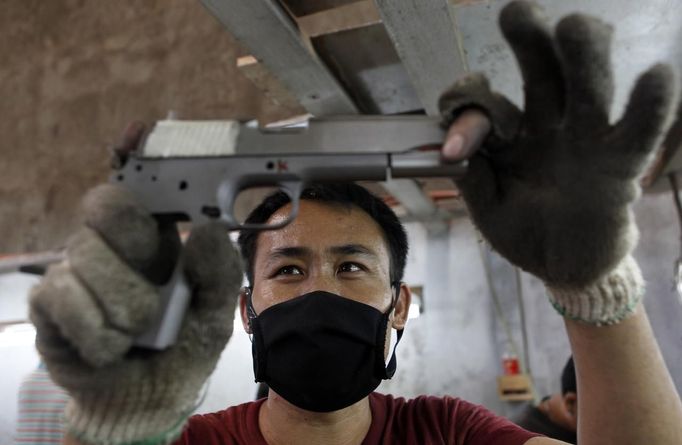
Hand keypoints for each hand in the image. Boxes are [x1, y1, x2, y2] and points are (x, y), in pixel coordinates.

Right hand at [29, 184, 242, 443]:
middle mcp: (112, 244)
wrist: (151, 400)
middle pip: (105, 205)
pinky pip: (63, 295)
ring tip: (137, 333)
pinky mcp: (49, 303)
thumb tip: (206, 227)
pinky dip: (97, 331)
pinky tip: (110, 347)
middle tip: (155, 293)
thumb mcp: (216, 312)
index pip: (138, 186)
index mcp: (155, 237)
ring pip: (86, 255)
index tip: (140, 149)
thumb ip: (220, 271)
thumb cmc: (184, 347)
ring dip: (123, 307)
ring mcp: (76, 269)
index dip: (136, 163)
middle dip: (136, 249)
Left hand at [440, 1, 674, 288]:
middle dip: (530, 40)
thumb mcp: (488, 209)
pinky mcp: (620, 164)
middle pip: (543, 70)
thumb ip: (473, 178)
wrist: (563, 267)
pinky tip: (656, 75)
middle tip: (517, 13)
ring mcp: (586, 139)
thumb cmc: (525, 231)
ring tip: (573, 27)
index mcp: (511, 133)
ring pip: (588, 86)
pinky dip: (650, 105)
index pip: (488, 104)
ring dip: (582, 55)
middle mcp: (549, 125)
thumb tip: (454, 149)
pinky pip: (639, 130)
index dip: (469, 111)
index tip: (454, 149)